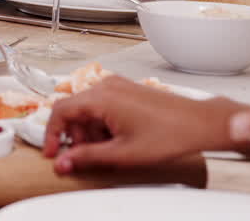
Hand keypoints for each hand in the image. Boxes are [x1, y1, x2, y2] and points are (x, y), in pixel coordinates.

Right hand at [43, 76, 222, 171]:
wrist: (197, 123)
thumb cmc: (168, 134)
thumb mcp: (122, 153)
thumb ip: (88, 157)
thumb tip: (63, 162)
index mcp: (102, 98)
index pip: (60, 110)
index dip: (51, 134)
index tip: (53, 152)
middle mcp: (107, 86)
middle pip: (73, 110)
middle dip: (74, 135)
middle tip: (86, 155)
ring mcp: (118, 86)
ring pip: (88, 108)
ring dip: (89, 131)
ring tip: (108, 149)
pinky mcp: (126, 90)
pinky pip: (102, 104)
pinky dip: (102, 123)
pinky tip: (117, 138)